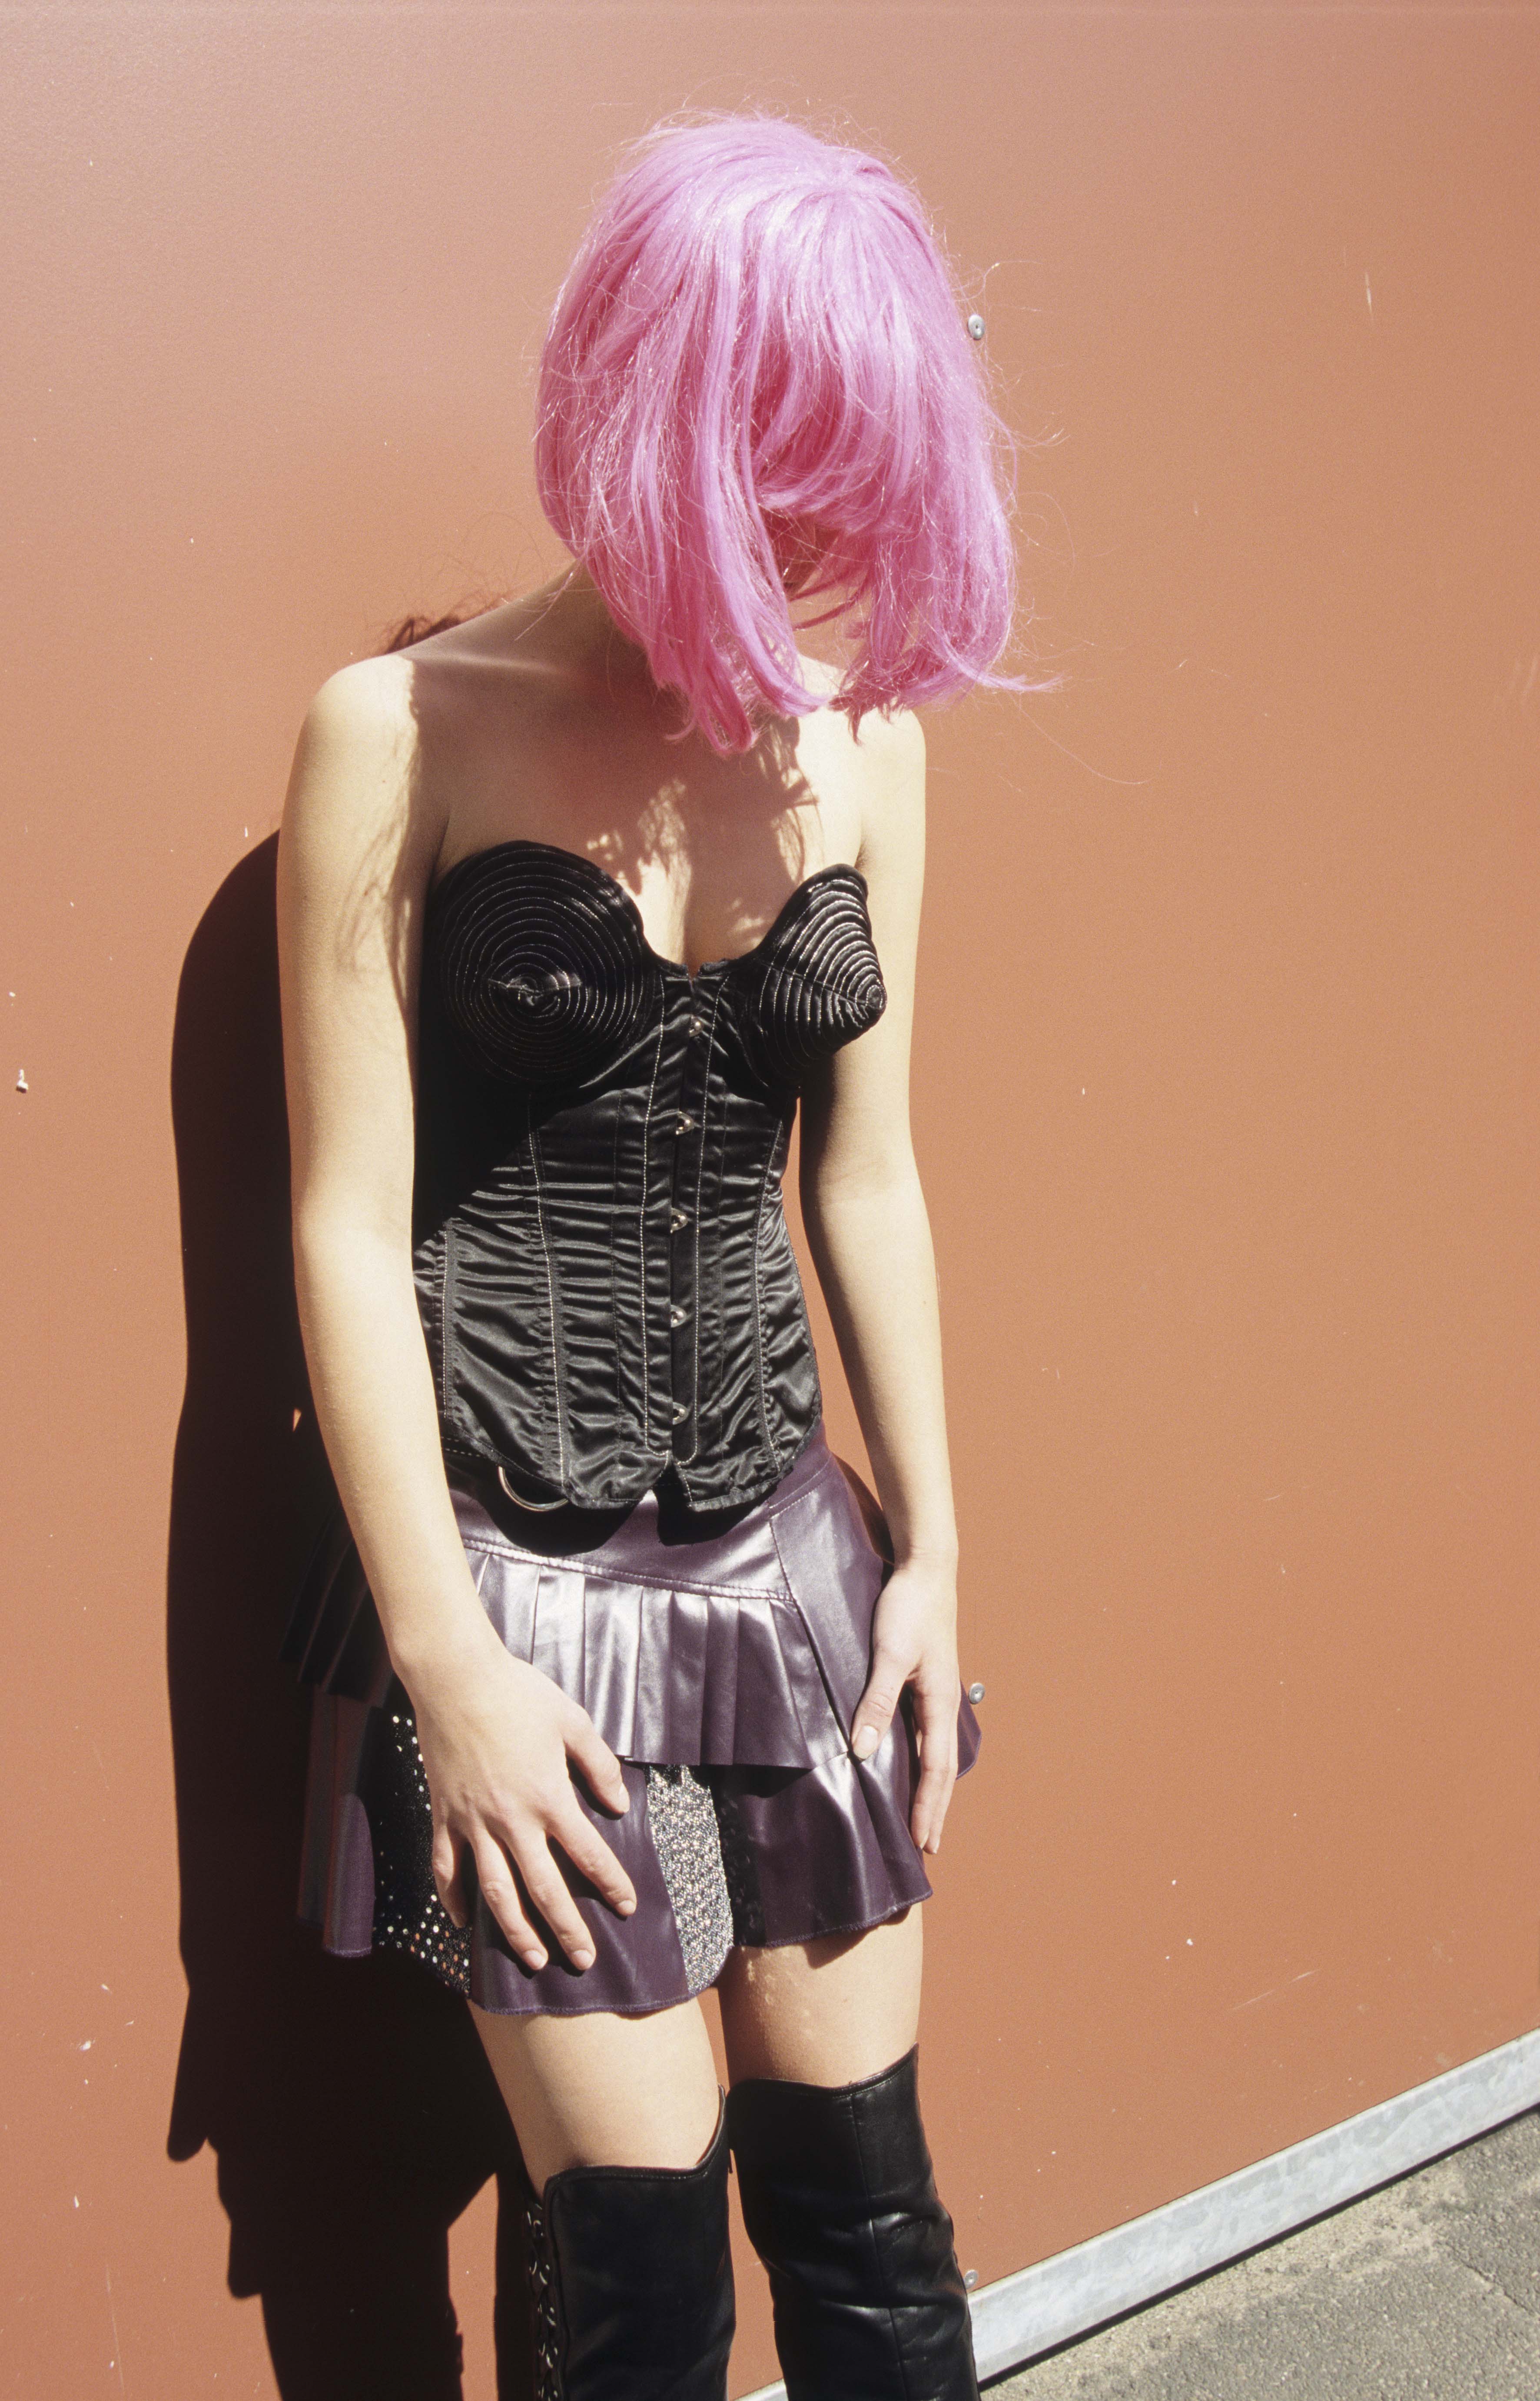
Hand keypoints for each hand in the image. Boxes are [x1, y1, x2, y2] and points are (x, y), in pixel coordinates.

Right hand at [408, 1627, 637, 1972]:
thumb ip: (598, 1765)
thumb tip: (621, 1804)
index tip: (627, 1906)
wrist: (456, 1679)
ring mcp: (473, 1821)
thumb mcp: (572, 1721)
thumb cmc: (519, 1694)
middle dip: (567, 1928)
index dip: (611, 1883)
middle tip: (584, 1961)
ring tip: (533, 1958)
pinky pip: (446, 1868)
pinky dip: (453, 1899)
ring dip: (515, 1930)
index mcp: (548, 1796)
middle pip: (543, 1888)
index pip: (587, 1852)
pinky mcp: (443, 1815)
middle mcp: (511, 1819)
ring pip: (495, 1891)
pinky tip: (465, 1922)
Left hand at [848, 1558, 960, 1855]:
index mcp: (940, 1702)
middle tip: (927, 1846)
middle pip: (942, 1768)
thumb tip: (863, 1752)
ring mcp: (936, 1692)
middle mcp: (944, 1703)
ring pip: (936, 1752)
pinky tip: (910, 1764)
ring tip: (922, 1815)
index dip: (928, 1808)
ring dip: (931, 1787)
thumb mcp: (889, 1654)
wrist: (925, 1568)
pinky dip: (922, 1759)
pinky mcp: (925, 1680)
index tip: (921, 1842)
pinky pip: (926, 1731)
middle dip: (935, 1809)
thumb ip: (876, 1702)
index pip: (935, 1770)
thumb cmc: (908, 1608)